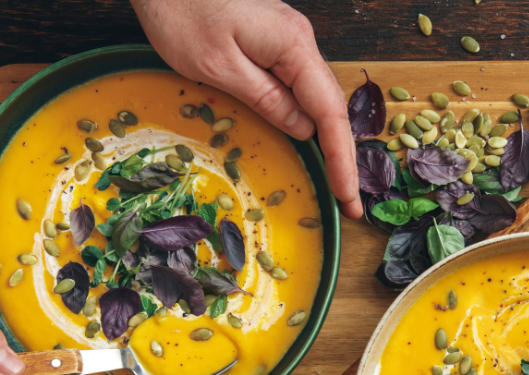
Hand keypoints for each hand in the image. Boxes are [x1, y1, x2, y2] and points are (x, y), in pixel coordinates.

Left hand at [131, 0, 361, 218]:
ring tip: (336, 180)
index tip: (349, 197)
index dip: (342, 159)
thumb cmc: (180, 11)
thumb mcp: (218, 67)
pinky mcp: (273, 40)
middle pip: (331, 106)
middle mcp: (300, 40)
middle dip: (342, 157)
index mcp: (293, 46)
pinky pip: (300, 85)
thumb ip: (266, 99)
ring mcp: (289, 39)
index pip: (329, 113)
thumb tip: (304, 130)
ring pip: (317, 96)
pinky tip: (311, 141)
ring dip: (328, 140)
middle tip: (348, 202)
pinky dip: (309, 117)